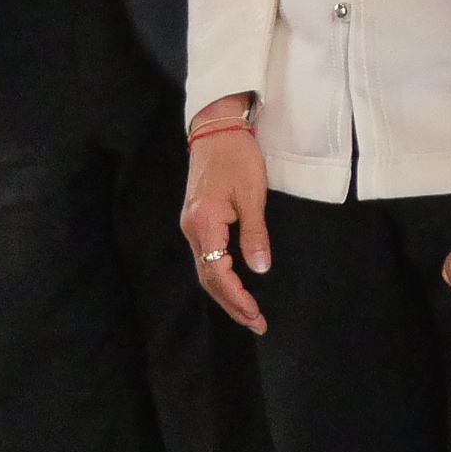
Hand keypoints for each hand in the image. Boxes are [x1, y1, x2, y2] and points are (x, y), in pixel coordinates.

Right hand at [179, 98, 270, 332]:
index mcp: (204, 224)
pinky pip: (206, 256)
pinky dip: (220, 276)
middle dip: (232, 304)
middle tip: (257, 323)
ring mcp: (191, 224)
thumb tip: (259, 269)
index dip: (237, 297)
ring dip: (226, 293)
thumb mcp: (252, 195)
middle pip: (208, 278)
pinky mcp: (197, 219)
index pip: (218, 273)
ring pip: (205, 269)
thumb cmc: (236, 157)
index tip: (256, 315)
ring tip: (248, 312)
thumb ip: (254, 234)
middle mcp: (192, 229)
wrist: (215, 128)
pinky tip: (234, 285)